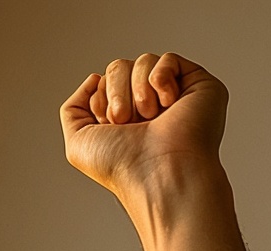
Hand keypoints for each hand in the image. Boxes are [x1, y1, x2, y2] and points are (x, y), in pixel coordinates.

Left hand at [60, 53, 227, 202]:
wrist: (158, 172)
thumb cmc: (121, 165)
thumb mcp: (78, 143)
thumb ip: (73, 110)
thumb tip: (94, 78)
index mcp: (123, 115)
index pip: (103, 82)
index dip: (101, 100)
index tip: (111, 126)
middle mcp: (147, 103)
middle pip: (119, 67)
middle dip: (117, 94)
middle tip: (128, 122)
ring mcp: (173, 92)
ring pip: (142, 61)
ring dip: (139, 91)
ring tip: (150, 118)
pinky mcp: (197, 84)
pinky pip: (167, 59)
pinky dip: (160, 78)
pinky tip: (169, 103)